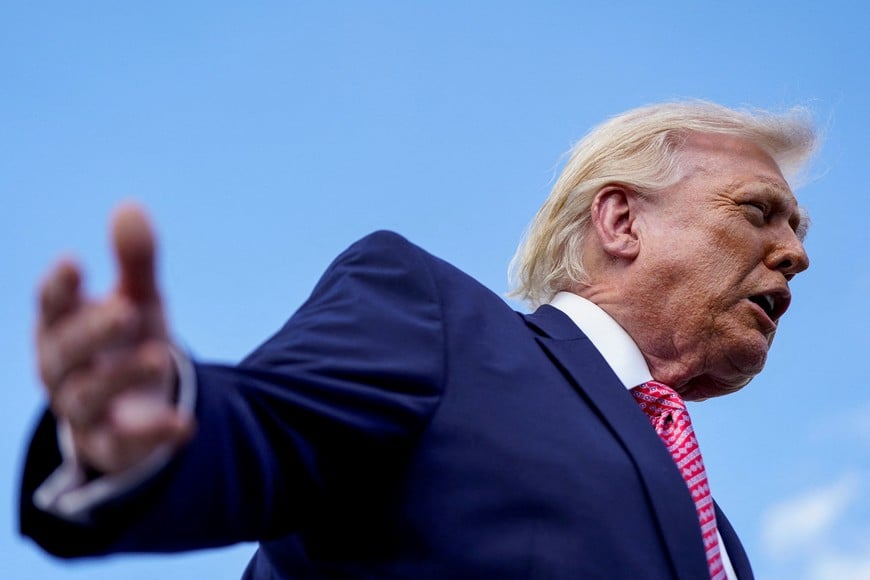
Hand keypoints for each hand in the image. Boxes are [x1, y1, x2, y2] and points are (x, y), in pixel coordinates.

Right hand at [36, 204, 193, 474]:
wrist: (134, 404)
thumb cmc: (126, 341)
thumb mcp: (138, 299)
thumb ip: (135, 261)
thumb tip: (129, 206)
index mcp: (63, 326)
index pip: (51, 306)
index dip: (58, 288)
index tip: (73, 263)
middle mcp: (63, 369)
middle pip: (64, 352)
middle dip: (92, 331)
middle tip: (126, 310)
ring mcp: (83, 410)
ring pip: (86, 397)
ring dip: (120, 377)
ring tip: (159, 356)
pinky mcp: (109, 446)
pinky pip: (123, 445)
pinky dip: (152, 435)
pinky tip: (186, 425)